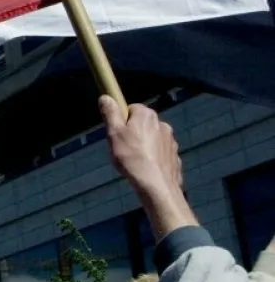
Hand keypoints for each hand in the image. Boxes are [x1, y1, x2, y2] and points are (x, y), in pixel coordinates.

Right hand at [100, 96, 194, 238]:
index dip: (121, 120)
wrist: (157, 185)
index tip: (115, 133)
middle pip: (142, 124)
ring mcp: (171, 141)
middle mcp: (162, 124)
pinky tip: (145, 169)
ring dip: (143, 146)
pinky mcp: (175, 156)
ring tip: (134, 161)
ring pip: (152, 138)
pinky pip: (160, 153)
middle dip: (132, 133)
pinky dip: (153, 158)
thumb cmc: (132, 157)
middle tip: (122, 148)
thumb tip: (106, 97)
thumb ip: (110, 114)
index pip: (131, 108)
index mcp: (147, 115)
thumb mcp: (114, 134)